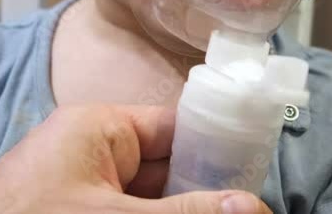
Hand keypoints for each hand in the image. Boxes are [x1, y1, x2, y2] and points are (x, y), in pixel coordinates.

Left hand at [0, 105, 270, 213]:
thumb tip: (250, 207)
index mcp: (101, 127)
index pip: (177, 127)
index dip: (219, 148)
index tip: (254, 175)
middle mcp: (96, 151)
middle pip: (170, 170)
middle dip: (203, 196)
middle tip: (244, 211)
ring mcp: (86, 187)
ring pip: (151, 199)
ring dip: (180, 210)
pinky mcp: (78, 208)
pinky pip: (128, 211)